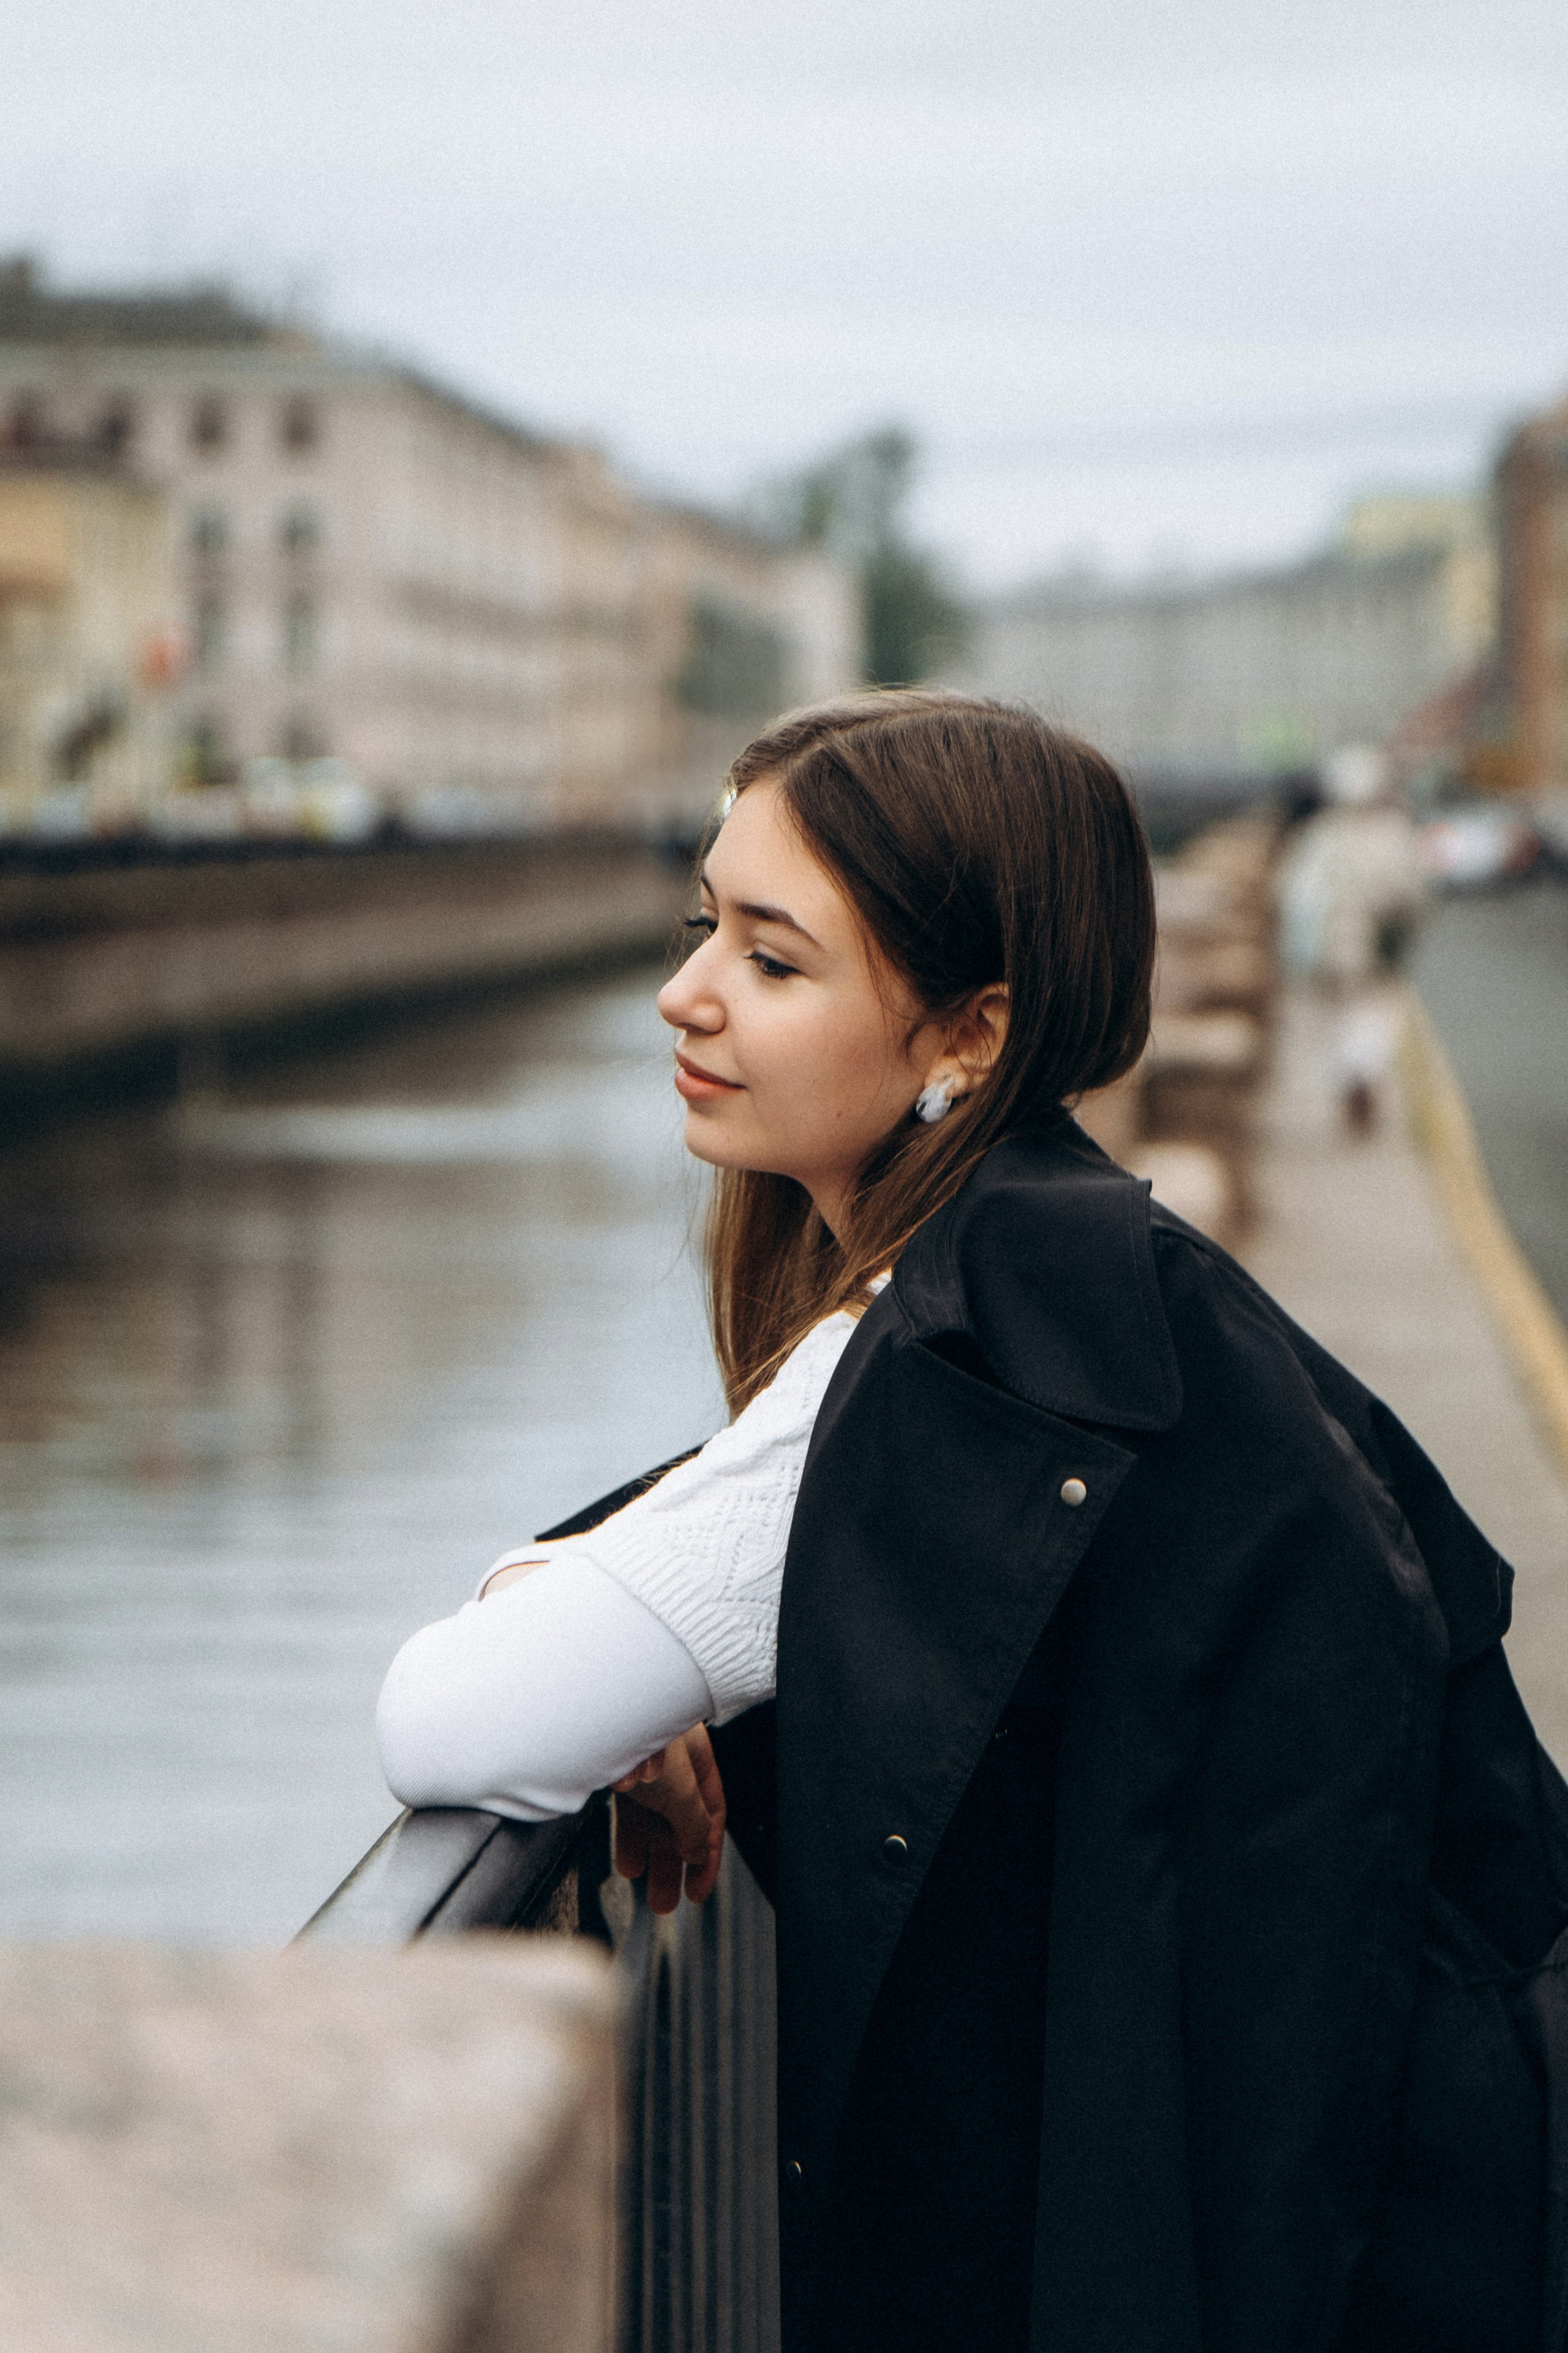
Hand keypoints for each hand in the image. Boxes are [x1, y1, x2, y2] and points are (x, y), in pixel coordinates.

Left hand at [612, 1723, 725, 1912]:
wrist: (595, 1715)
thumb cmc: (645, 1737)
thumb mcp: (681, 1791)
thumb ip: (693, 1825)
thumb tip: (698, 1853)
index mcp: (698, 1758)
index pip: (710, 1813)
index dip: (706, 1855)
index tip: (697, 1889)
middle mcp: (672, 1760)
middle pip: (679, 1820)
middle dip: (673, 1865)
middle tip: (667, 1901)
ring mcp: (640, 1763)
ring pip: (651, 1817)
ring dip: (649, 1857)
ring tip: (644, 1891)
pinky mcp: (612, 1767)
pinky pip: (627, 1810)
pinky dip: (627, 1838)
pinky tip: (625, 1862)